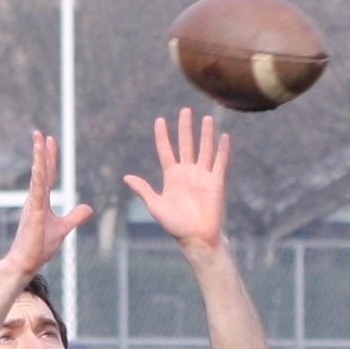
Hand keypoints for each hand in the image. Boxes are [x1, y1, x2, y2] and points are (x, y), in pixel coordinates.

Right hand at [6, 132, 91, 276]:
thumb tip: (89, 208)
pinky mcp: (33, 214)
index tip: (51, 140)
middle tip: (39, 133)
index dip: (50, 158)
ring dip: (38, 158)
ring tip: (38, 141)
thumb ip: (75, 216)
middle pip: (41, 170)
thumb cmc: (39, 247)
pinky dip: (38, 177)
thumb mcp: (63, 228)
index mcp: (41, 201)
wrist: (26, 263)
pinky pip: (36, 192)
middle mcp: (35, 199)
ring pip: (37, 176)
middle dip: (41, 151)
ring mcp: (33, 205)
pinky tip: (38, 165)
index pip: (48, 175)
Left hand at [124, 109, 228, 250]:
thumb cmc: (175, 225)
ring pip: (204, 149)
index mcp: (172, 176)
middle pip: (186, 144)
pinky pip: (220, 162)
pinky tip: (223, 136)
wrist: (196, 237)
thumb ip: (144, 190)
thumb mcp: (155, 206)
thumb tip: (126, 178)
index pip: (166, 151)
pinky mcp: (216, 182)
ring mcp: (202, 176)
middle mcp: (187, 172)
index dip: (162, 136)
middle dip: (185, 128)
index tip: (160, 120)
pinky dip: (222, 149)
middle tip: (185, 110)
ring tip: (206, 118)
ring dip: (205, 134)